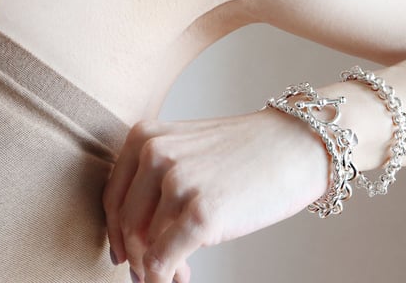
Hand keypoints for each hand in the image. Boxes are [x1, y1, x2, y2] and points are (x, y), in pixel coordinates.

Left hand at [102, 107, 329, 282]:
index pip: (113, 197)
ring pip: (143, 247)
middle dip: (138, 255)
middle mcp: (153, 153)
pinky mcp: (200, 213)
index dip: (117, 233)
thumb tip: (130, 244)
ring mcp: (177, 182)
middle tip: (154, 272)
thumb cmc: (240, 154)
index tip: (124, 254)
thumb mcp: (183, 150)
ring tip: (181, 272)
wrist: (292, 146)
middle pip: (125, 224)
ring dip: (157, 269)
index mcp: (144, 136)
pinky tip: (183, 278)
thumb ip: (152, 183)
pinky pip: (162, 263)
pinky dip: (165, 280)